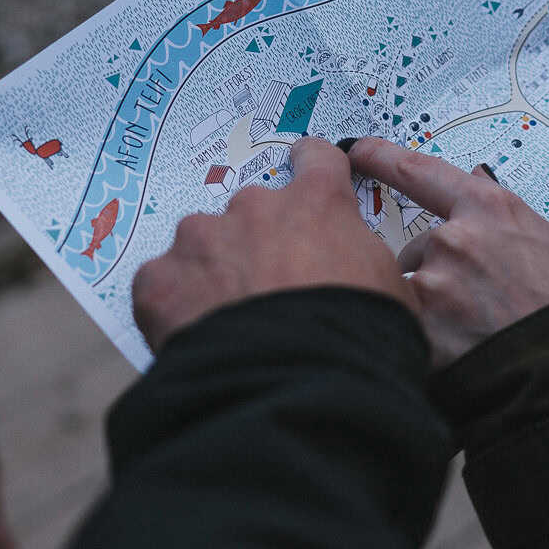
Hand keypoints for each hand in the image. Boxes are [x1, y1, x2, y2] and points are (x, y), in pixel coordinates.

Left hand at [131, 137, 410, 353]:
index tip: (305, 171)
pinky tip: (195, 340)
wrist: (297, 389)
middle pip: (251, 212)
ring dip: (212, 274)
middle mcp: (253, 208)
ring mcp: (199, 240)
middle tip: (268, 292)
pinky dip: (175, 308)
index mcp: (316, 204)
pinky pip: (163, 286)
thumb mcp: (390, 290)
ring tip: (228, 324)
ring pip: (202, 247)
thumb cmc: (357, 341)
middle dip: (257, 244)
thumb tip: (347, 262)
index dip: (311, 166)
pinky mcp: (158, 280)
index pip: (315, 159)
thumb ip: (360, 256)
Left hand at [347, 138, 548, 367]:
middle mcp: (455, 239)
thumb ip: (502, 219)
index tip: (358, 149)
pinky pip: (407, 329)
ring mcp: (435, 284)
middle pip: (416, 248)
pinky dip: (425, 344)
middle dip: (436, 274)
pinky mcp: (422, 330)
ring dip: (428, 310)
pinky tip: (460, 356)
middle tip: (475, 305)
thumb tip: (477, 185)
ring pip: (407, 291)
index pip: (419, 172)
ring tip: (473, 334)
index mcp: (489, 209)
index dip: (381, 157)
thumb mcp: (547, 243)